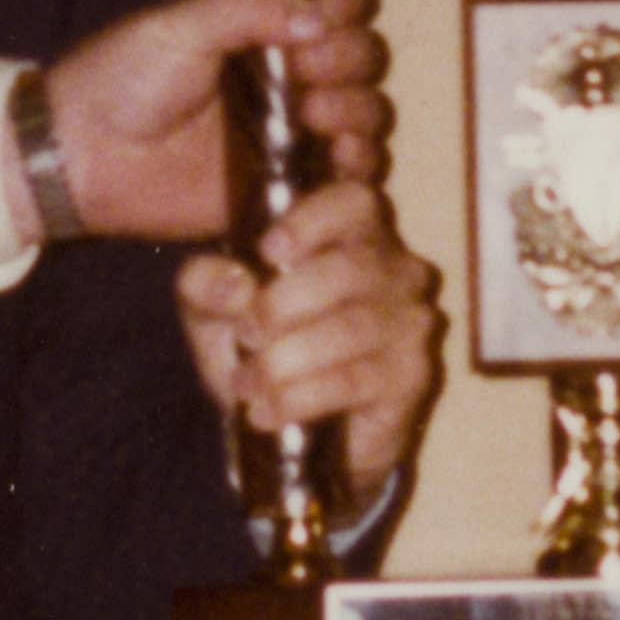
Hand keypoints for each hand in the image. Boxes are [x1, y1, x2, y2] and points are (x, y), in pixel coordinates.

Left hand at [37, 0, 388, 242]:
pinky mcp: (288, 185)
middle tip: (310, 73)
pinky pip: (348, 177)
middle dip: (351, 60)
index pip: (340, 1)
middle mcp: (292, 75)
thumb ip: (244, 8)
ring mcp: (294, 132)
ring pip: (368, 113)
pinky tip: (337, 157)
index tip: (326, 17)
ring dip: (358, 109)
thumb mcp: (178, 27)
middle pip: (364, 56)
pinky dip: (358, 164)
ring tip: (315, 116)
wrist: (81, 158)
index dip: (348, 3)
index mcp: (268, 26)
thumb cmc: (120, 80)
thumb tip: (317, 16)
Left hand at [179, 172, 447, 492]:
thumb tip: (235, 287)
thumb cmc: (262, 344)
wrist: (293, 423)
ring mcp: (410, 317)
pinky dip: (300, 397)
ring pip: (351, 328)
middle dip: (282, 305)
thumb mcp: (214, 308)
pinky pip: (355, 380)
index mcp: (350, 227)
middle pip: (347, 268)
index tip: (268, 248)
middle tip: (246, 334)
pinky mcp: (412, 373)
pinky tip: (268, 410)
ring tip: (247, 381)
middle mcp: (393, 263)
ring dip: (286, 360)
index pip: (352, 197)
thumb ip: (207, 283)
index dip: (313, 218)